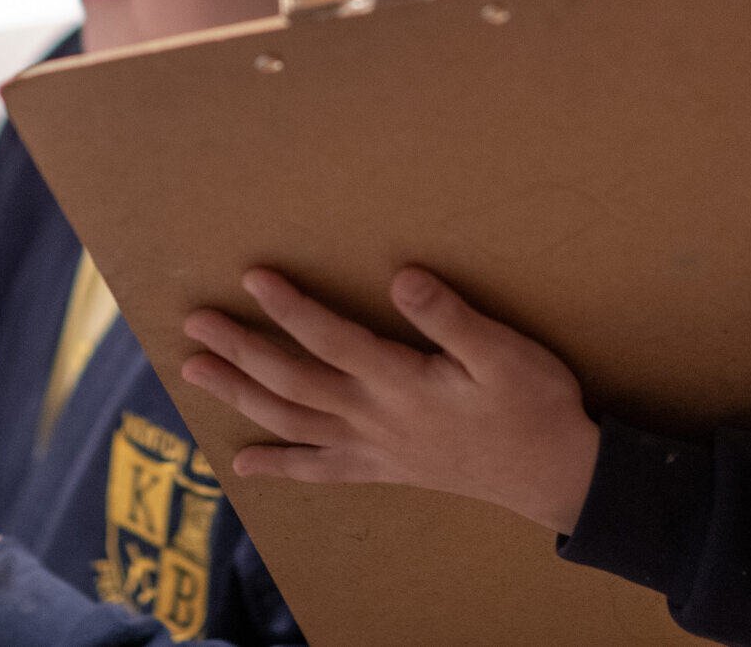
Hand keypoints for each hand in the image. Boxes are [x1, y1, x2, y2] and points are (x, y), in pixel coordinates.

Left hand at [180, 267, 601, 536]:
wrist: (556, 475)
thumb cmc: (535, 404)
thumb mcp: (504, 353)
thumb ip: (450, 317)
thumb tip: (401, 278)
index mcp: (401, 381)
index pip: (331, 338)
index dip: (289, 307)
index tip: (252, 275)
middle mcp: (375, 416)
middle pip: (293, 380)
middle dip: (240, 350)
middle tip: (195, 323)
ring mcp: (375, 447)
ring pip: (293, 421)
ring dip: (241, 396)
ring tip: (196, 373)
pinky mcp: (383, 469)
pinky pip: (320, 471)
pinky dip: (280, 465)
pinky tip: (244, 462)